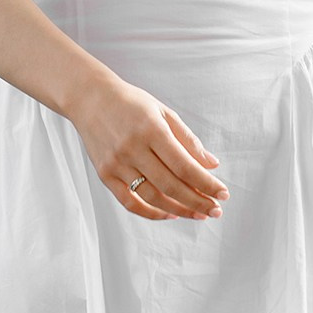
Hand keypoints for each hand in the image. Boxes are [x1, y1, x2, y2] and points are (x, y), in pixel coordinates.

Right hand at [71, 72, 223, 221]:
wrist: (89, 98)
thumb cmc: (130, 103)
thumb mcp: (163, 112)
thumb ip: (188, 139)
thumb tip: (212, 164)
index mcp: (151, 129)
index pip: (185, 165)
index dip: (206, 183)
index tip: (223, 194)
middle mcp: (133, 148)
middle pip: (171, 185)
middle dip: (198, 201)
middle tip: (215, 210)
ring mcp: (116, 164)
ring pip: (152, 197)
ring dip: (180, 210)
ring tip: (198, 214)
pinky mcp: (105, 174)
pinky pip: (130, 202)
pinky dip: (152, 213)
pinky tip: (170, 213)